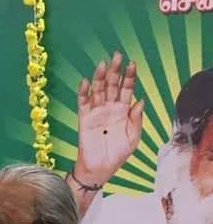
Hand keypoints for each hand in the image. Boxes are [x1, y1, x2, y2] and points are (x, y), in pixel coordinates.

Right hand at [75, 52, 143, 185]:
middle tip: (117, 55)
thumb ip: (136, 120)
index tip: (132, 64)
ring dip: (99, 77)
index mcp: (123, 110)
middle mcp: (109, 107)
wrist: (101, 168)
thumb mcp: (133, 138)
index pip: (127, 89)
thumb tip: (141, 101)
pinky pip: (82, 103)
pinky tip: (86, 82)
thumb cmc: (118, 154)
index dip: (129, 76)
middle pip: (111, 84)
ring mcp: (96, 112)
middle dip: (114, 70)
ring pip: (97, 90)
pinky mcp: (84, 119)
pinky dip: (83, 92)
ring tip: (103, 64)